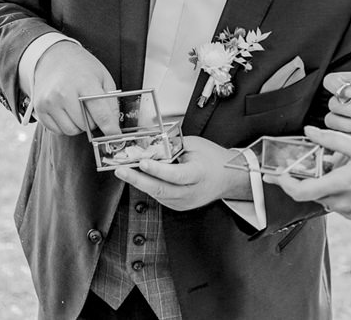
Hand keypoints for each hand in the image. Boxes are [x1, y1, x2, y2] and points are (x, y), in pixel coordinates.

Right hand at [32, 40, 119, 135]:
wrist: (52, 56)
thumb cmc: (82, 67)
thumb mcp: (103, 77)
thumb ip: (110, 101)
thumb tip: (113, 126)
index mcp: (85, 83)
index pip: (100, 114)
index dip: (110, 128)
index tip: (115, 136)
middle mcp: (64, 93)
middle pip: (86, 126)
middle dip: (93, 121)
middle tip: (91, 108)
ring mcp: (49, 102)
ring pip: (71, 131)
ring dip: (79, 125)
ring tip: (78, 108)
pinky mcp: (39, 109)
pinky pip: (57, 130)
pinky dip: (65, 125)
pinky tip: (66, 110)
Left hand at [114, 136, 248, 210]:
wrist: (228, 178)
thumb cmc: (213, 159)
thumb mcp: (196, 145)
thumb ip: (174, 146)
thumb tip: (152, 146)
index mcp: (199, 174)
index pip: (176, 175)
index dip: (158, 170)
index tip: (143, 162)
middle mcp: (191, 192)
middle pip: (161, 189)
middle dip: (138, 179)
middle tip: (121, 170)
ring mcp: (184, 202)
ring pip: (157, 194)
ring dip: (139, 183)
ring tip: (124, 172)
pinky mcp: (178, 206)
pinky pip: (160, 196)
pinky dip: (149, 186)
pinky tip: (139, 178)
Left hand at [264, 126, 350, 220]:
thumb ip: (332, 140)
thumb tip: (309, 132)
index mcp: (341, 185)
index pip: (301, 191)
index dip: (284, 184)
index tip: (277, 173)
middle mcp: (343, 203)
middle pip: (313, 192)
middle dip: (310, 176)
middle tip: (313, 159)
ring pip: (328, 196)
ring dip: (328, 181)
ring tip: (343, 163)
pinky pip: (341, 202)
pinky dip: (340, 189)